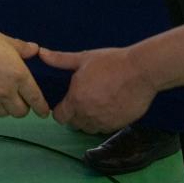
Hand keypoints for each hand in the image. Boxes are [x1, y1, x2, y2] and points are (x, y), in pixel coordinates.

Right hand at [0, 25, 49, 117]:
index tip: (44, 112)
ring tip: (2, 96)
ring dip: (5, 107)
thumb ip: (22, 48)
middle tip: (20, 99)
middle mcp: (6, 92)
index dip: (42, 108)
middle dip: (23, 108)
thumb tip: (35, 50)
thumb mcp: (4, 40)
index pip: (35, 99)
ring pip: (3, 113)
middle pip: (20, 112)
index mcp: (18, 76)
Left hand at [39, 47, 156, 133]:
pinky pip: (104, 128)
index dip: (60, 110)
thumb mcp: (84, 58)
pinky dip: (103, 121)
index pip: (59, 117)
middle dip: (74, 115)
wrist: (141, 72)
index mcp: (76, 100)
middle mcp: (87, 116)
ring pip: (89, 128)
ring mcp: (103, 122)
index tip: (66, 102)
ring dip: (88, 120)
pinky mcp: (118, 125)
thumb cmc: (111, 63)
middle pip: (73, 124)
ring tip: (96, 103)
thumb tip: (41, 54)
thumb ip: (61, 60)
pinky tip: (109, 106)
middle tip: (82, 99)